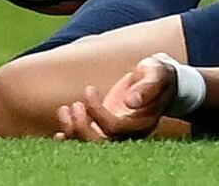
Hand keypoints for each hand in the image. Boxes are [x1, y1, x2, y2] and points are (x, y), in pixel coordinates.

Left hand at [53, 56, 177, 141]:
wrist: (158, 80)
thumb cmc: (157, 75)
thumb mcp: (156, 74)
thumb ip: (146, 87)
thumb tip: (131, 101)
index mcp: (141, 122)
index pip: (114, 127)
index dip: (97, 112)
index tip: (89, 89)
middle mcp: (128, 133)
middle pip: (101, 143)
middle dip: (82, 127)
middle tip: (74, 105)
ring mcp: (116, 132)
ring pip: (92, 144)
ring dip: (74, 131)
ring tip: (64, 110)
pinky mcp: (106, 127)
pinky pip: (89, 140)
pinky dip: (73, 138)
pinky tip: (60, 133)